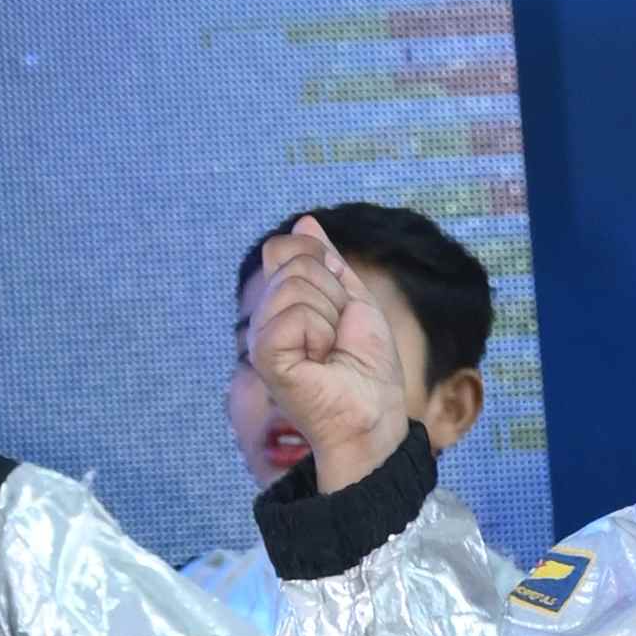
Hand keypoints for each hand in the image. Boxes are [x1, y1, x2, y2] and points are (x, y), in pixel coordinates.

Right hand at [245, 218, 409, 492]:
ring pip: (298, 285)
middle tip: (338, 338)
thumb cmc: (366, 368)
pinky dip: (320, 335)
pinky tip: (319, 362)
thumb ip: (328, 262)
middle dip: (335, 296)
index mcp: (282, 302)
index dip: (327, 267)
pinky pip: (295, 314)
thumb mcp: (353, 300)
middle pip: (299, 263)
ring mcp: (261, 335)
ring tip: (330, 351)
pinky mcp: (265, 355)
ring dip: (330, 318)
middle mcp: (265, 316)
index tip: (340, 308)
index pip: (290, 248)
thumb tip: (305, 222)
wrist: (373, 413)